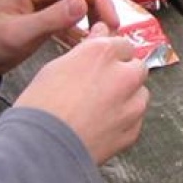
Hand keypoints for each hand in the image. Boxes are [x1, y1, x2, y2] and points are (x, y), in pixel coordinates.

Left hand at [0, 0, 119, 78]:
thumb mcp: (18, 35)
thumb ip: (51, 18)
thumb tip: (83, 3)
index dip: (101, 0)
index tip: (113, 25)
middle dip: (102, 5)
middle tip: (110, 34)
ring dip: (96, 14)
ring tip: (101, 38)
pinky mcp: (48, 6)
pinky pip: (75, 8)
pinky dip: (85, 22)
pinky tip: (88, 40)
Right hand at [14, 24, 150, 163]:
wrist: (43, 147)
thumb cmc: (41, 107)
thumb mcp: (56, 67)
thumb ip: (86, 49)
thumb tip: (100, 34)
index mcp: (103, 53)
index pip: (122, 44)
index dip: (112, 55)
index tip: (105, 62)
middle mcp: (123, 76)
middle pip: (137, 68)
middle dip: (124, 74)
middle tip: (101, 86)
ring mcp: (132, 105)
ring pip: (140, 95)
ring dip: (128, 98)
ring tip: (100, 109)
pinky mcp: (132, 131)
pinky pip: (135, 120)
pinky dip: (124, 121)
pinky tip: (101, 126)